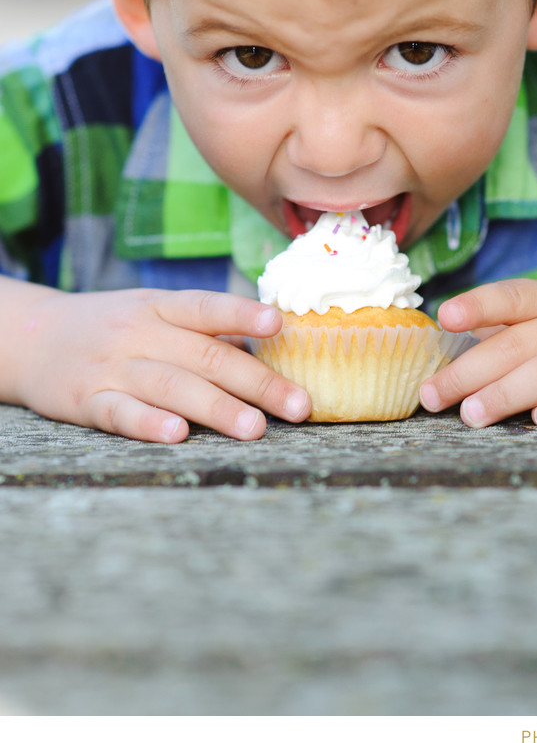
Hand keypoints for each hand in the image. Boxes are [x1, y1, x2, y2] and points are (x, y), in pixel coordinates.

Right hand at [12, 287, 310, 442]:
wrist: (32, 337)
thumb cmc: (113, 327)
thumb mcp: (153, 313)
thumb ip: (204, 329)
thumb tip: (270, 345)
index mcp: (160, 307)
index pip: (206, 307)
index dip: (243, 314)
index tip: (279, 325)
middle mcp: (140, 333)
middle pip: (205, 355)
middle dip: (257, 383)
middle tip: (299, 406)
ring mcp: (113, 367)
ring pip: (171, 385)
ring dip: (216, 407)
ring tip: (255, 428)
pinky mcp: (87, 401)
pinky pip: (121, 413)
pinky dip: (149, 423)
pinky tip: (177, 435)